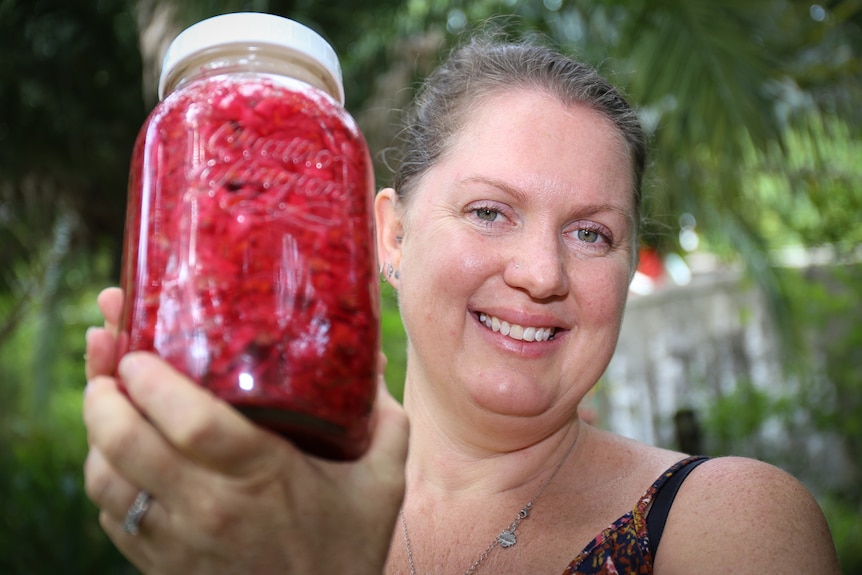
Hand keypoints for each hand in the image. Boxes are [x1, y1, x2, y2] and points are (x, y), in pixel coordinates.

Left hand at [83, 288, 407, 573]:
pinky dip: (107, 480)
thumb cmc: (349, 549)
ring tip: (107, 403)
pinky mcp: (161, 567)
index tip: (138, 350)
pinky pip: (112, 518)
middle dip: (102, 393)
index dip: (150, 379)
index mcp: (262, 475)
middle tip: (110, 366)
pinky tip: (118, 459)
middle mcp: (209, 507)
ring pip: (105, 480)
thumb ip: (384, 418)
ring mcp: (178, 542)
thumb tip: (374, 359)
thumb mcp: (382, 482)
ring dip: (95, 436)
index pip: (189, 421)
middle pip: (125, 443)